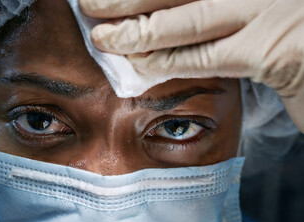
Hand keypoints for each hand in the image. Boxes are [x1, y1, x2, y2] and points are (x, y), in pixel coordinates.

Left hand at [80, 0, 303, 130]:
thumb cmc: (297, 33)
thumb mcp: (254, 7)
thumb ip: (220, 10)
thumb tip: (162, 18)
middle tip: (89, 3)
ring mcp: (274, 6)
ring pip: (190, 15)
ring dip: (138, 27)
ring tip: (102, 36)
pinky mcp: (277, 49)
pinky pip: (208, 54)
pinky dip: (169, 60)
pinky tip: (140, 64)